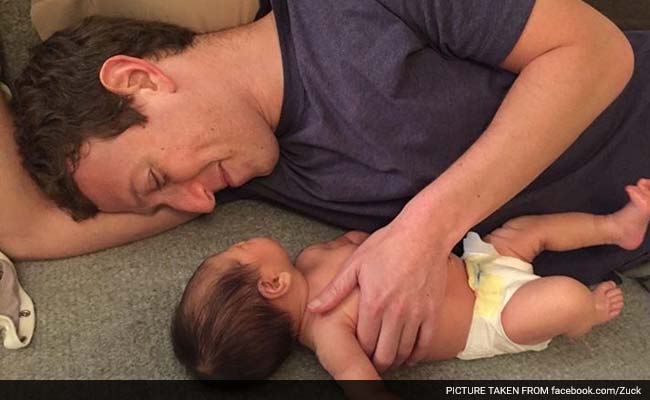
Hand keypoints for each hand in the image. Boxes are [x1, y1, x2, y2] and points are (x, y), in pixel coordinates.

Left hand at [308, 215, 448, 371]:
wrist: (423, 233)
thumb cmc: (387, 245)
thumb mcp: (355, 264)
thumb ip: (334, 290)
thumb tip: (313, 309)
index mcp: (373, 302)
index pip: (364, 343)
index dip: (360, 353)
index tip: (358, 354)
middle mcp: (395, 312)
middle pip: (385, 354)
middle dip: (376, 363)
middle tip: (372, 364)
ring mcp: (416, 313)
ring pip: (405, 352)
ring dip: (395, 361)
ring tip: (388, 359)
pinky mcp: (433, 311)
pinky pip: (425, 343)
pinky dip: (417, 355)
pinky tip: (409, 355)